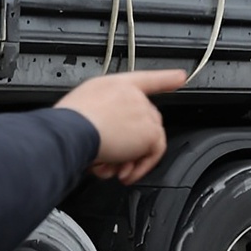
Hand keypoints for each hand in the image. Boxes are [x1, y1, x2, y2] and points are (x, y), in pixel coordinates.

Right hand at [57, 69, 189, 183]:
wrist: (73, 130)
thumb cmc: (69, 121)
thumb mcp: (83, 107)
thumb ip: (102, 114)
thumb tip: (106, 133)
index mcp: (116, 85)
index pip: (146, 79)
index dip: (166, 78)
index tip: (180, 77)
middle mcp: (133, 95)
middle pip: (146, 120)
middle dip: (132, 145)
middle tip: (116, 161)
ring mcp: (143, 112)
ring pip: (149, 139)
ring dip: (132, 159)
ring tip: (115, 170)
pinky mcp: (150, 131)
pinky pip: (154, 153)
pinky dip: (142, 167)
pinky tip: (126, 174)